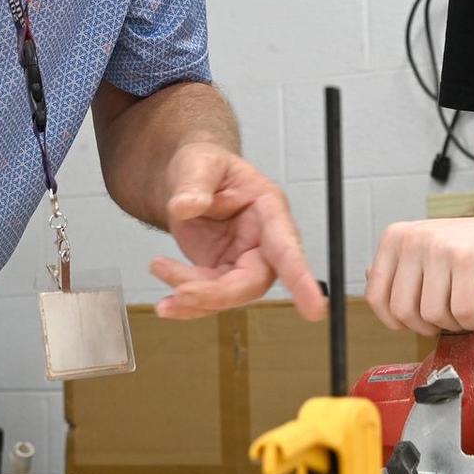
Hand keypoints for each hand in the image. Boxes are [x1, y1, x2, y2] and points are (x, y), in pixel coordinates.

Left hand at [148, 143, 327, 320]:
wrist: (188, 179)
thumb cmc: (204, 165)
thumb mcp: (199, 163)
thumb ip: (194, 184)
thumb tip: (185, 206)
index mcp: (269, 209)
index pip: (287, 246)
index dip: (300, 278)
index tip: (314, 309)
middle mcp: (263, 241)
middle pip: (253, 282)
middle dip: (217, 294)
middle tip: (181, 293)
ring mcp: (244, 260)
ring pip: (227, 294)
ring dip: (194, 297)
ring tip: (159, 268)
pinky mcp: (222, 272)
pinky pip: (209, 297)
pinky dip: (186, 303)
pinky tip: (166, 302)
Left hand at [364, 216, 473, 335]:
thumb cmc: (462, 252)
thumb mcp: (421, 252)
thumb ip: (396, 268)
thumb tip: (370, 281)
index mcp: (395, 238)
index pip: (375, 295)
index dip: (393, 320)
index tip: (412, 322)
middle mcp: (413, 240)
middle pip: (402, 310)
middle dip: (424, 327)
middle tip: (442, 320)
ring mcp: (439, 249)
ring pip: (432, 314)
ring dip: (451, 325)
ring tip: (462, 313)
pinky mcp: (466, 260)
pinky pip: (460, 312)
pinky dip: (471, 321)